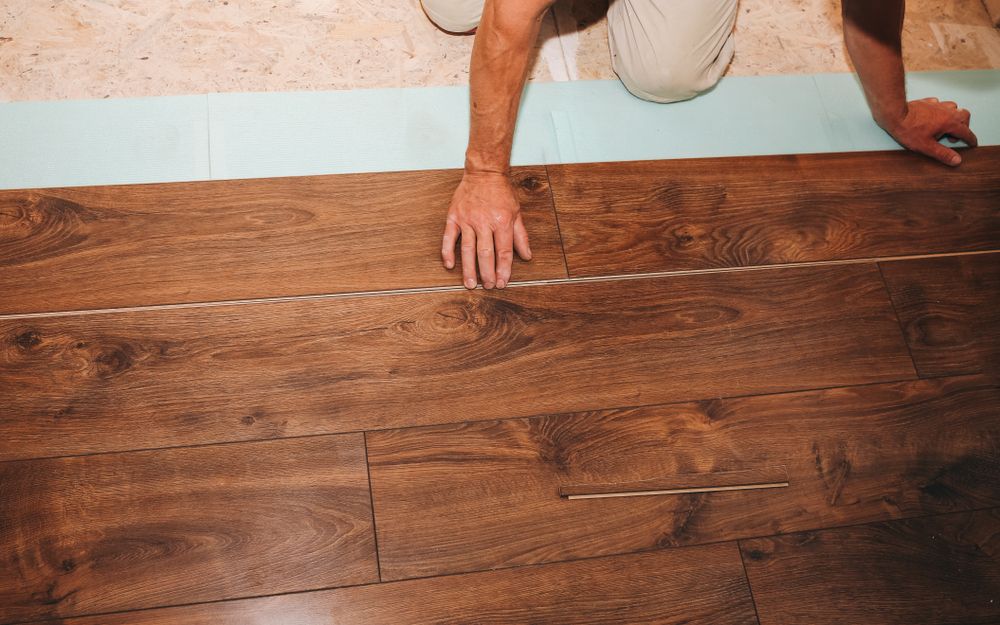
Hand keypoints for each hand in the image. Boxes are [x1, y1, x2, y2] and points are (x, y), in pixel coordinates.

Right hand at [441, 171, 531, 289]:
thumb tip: (526, 256)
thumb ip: (520, 236)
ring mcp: (467, 219)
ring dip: (469, 269)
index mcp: (502, 221)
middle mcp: (484, 221)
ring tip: (470, 284)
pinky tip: (449, 265)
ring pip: (468, 249)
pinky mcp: (454, 216)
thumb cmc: (501, 192)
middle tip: (488, 286)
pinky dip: (448, 252)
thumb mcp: (517, 213)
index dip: (503, 269)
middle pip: (485, 254)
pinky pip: (449, 237)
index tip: (503, 282)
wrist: (484, 172)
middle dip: (487, 273)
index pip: (503, 251)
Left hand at [881, 97, 977, 165]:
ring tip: (943, 127)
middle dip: (963, 126)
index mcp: (949, 123)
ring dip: (953, 116)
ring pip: (953, 107)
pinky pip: (939, 104)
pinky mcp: (927, 102)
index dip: (970, 139)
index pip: (966, 132)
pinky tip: (932, 117)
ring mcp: (938, 105)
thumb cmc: (909, 130)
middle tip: (953, 137)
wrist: (895, 114)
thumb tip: (956, 160)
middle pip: (964, 116)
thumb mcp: (926, 147)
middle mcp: (947, 111)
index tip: (972, 144)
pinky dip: (940, 110)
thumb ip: (943, 154)